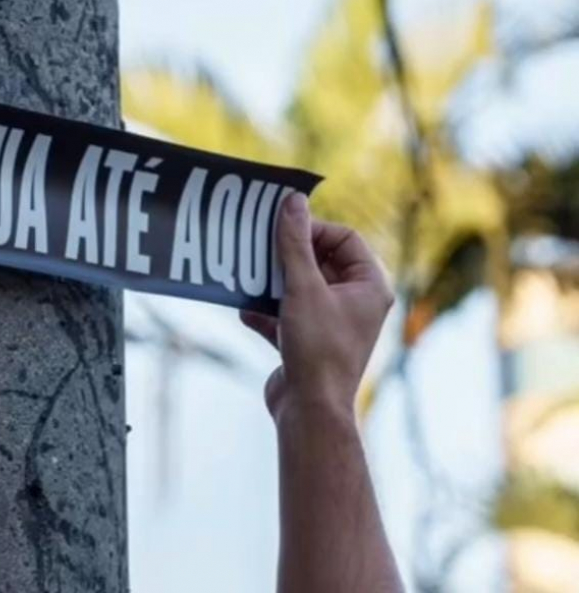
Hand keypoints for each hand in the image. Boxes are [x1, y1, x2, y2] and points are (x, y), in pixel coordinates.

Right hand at [240, 193, 393, 421]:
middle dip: (288, 256)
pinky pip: (286, 314)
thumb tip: (293, 202)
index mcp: (369, 287)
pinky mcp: (308, 342)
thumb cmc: (317, 349)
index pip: (345, 239)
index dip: (314, 229)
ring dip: (273, 282)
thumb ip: (295, 244)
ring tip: (249, 275)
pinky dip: (266, 311)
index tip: (284, 230)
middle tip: (262, 247)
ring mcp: (331, 324)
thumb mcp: (303, 288)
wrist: (308, 411)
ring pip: (300, 288)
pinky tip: (244, 309)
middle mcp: (355, 303)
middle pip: (321, 261)